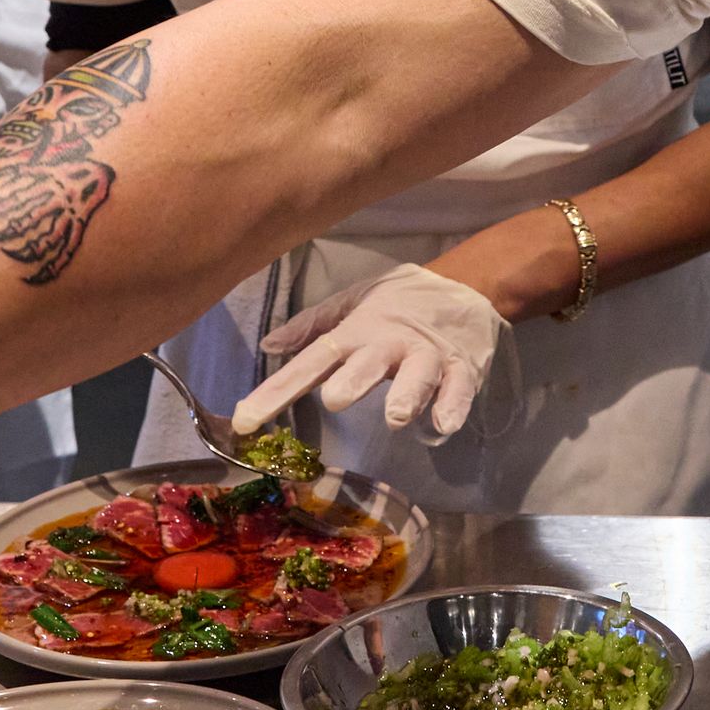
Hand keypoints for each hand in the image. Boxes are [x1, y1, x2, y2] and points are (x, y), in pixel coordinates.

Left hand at [238, 263, 504, 440]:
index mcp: (355, 333)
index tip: (245, 420)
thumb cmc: (398, 302)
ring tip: (397, 417)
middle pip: (367, 364)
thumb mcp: (351, 303)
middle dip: (354, 381)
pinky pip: (458, 388)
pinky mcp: (462, 366)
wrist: (464, 286)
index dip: (275, 392)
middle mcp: (388, 345)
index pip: (309, 363)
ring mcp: (427, 356)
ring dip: (407, 394)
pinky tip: (443, 424)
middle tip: (335, 401)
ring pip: (417, 376)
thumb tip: (267, 345)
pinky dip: (453, 405)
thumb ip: (311, 327)